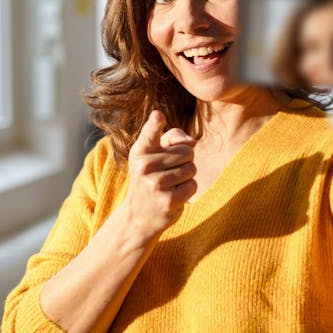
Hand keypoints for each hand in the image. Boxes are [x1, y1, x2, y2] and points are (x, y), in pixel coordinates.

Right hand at [124, 110, 197, 238]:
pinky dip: (187, 190)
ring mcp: (155, 184)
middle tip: (168, 173)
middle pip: (187, 151)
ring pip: (191, 169)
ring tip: (170, 185)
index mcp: (140, 152)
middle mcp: (144, 167)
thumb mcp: (153, 156)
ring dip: (186, 177)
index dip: (155, 124)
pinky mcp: (168, 200)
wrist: (139, 217)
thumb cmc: (151, 178)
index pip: (150, 134)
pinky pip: (193, 185)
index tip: (158, 115)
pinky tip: (173, 196)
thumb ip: (172, 138)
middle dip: (185, 161)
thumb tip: (192, 141)